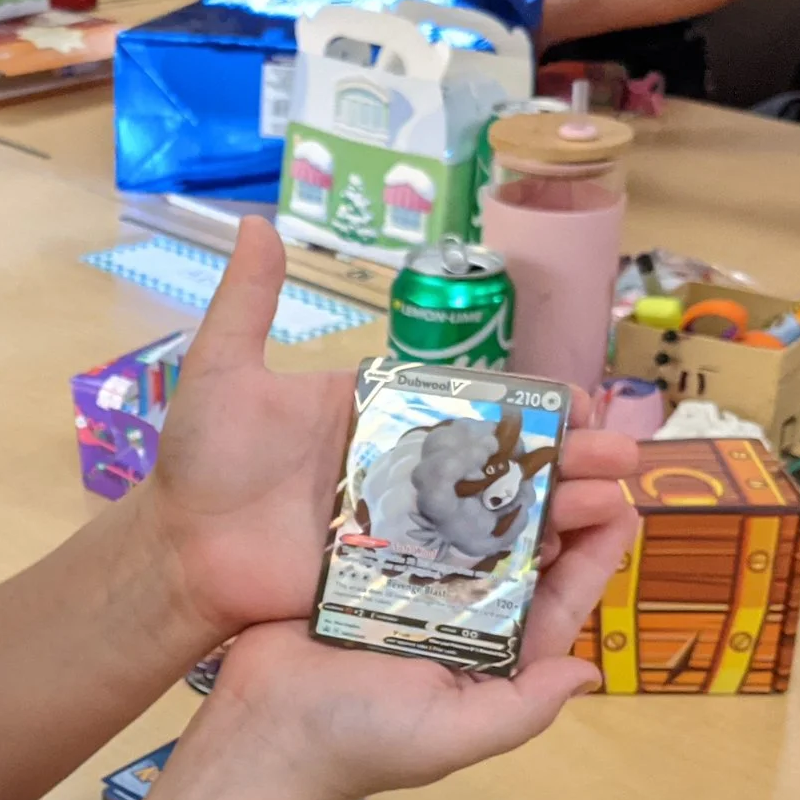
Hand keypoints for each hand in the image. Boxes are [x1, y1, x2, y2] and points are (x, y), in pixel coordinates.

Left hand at [138, 215, 636, 643]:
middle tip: (621, 456)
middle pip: (494, 458)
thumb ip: (249, 303)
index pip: (466, 399)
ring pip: (490, 513)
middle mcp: (396, 468)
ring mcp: (397, 524)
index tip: (582, 399)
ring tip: (608, 504)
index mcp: (374, 414)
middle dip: (561, 458)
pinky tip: (562, 558)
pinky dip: (510, 565)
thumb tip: (258, 224)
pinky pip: (457, 568)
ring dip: (552, 508)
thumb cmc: (198, 462)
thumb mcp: (222, 371)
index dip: (526, 403)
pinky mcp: (388, 576)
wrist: (179, 550)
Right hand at [190, 461, 639, 799]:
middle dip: (559, 498)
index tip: (623, 498)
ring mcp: (409, 581)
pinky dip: (430, 476)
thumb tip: (592, 672)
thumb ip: (525, 707)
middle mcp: (459, 612)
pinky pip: (407, 510)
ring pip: (470, 519)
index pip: (558, 598)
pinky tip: (452, 434)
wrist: (260, 731)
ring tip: (534, 426)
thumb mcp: (455, 735)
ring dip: (501, 477)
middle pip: (522, 547)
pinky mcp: (360, 557)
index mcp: (492, 653)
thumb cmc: (360, 740)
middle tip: (588, 444)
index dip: (595, 552)